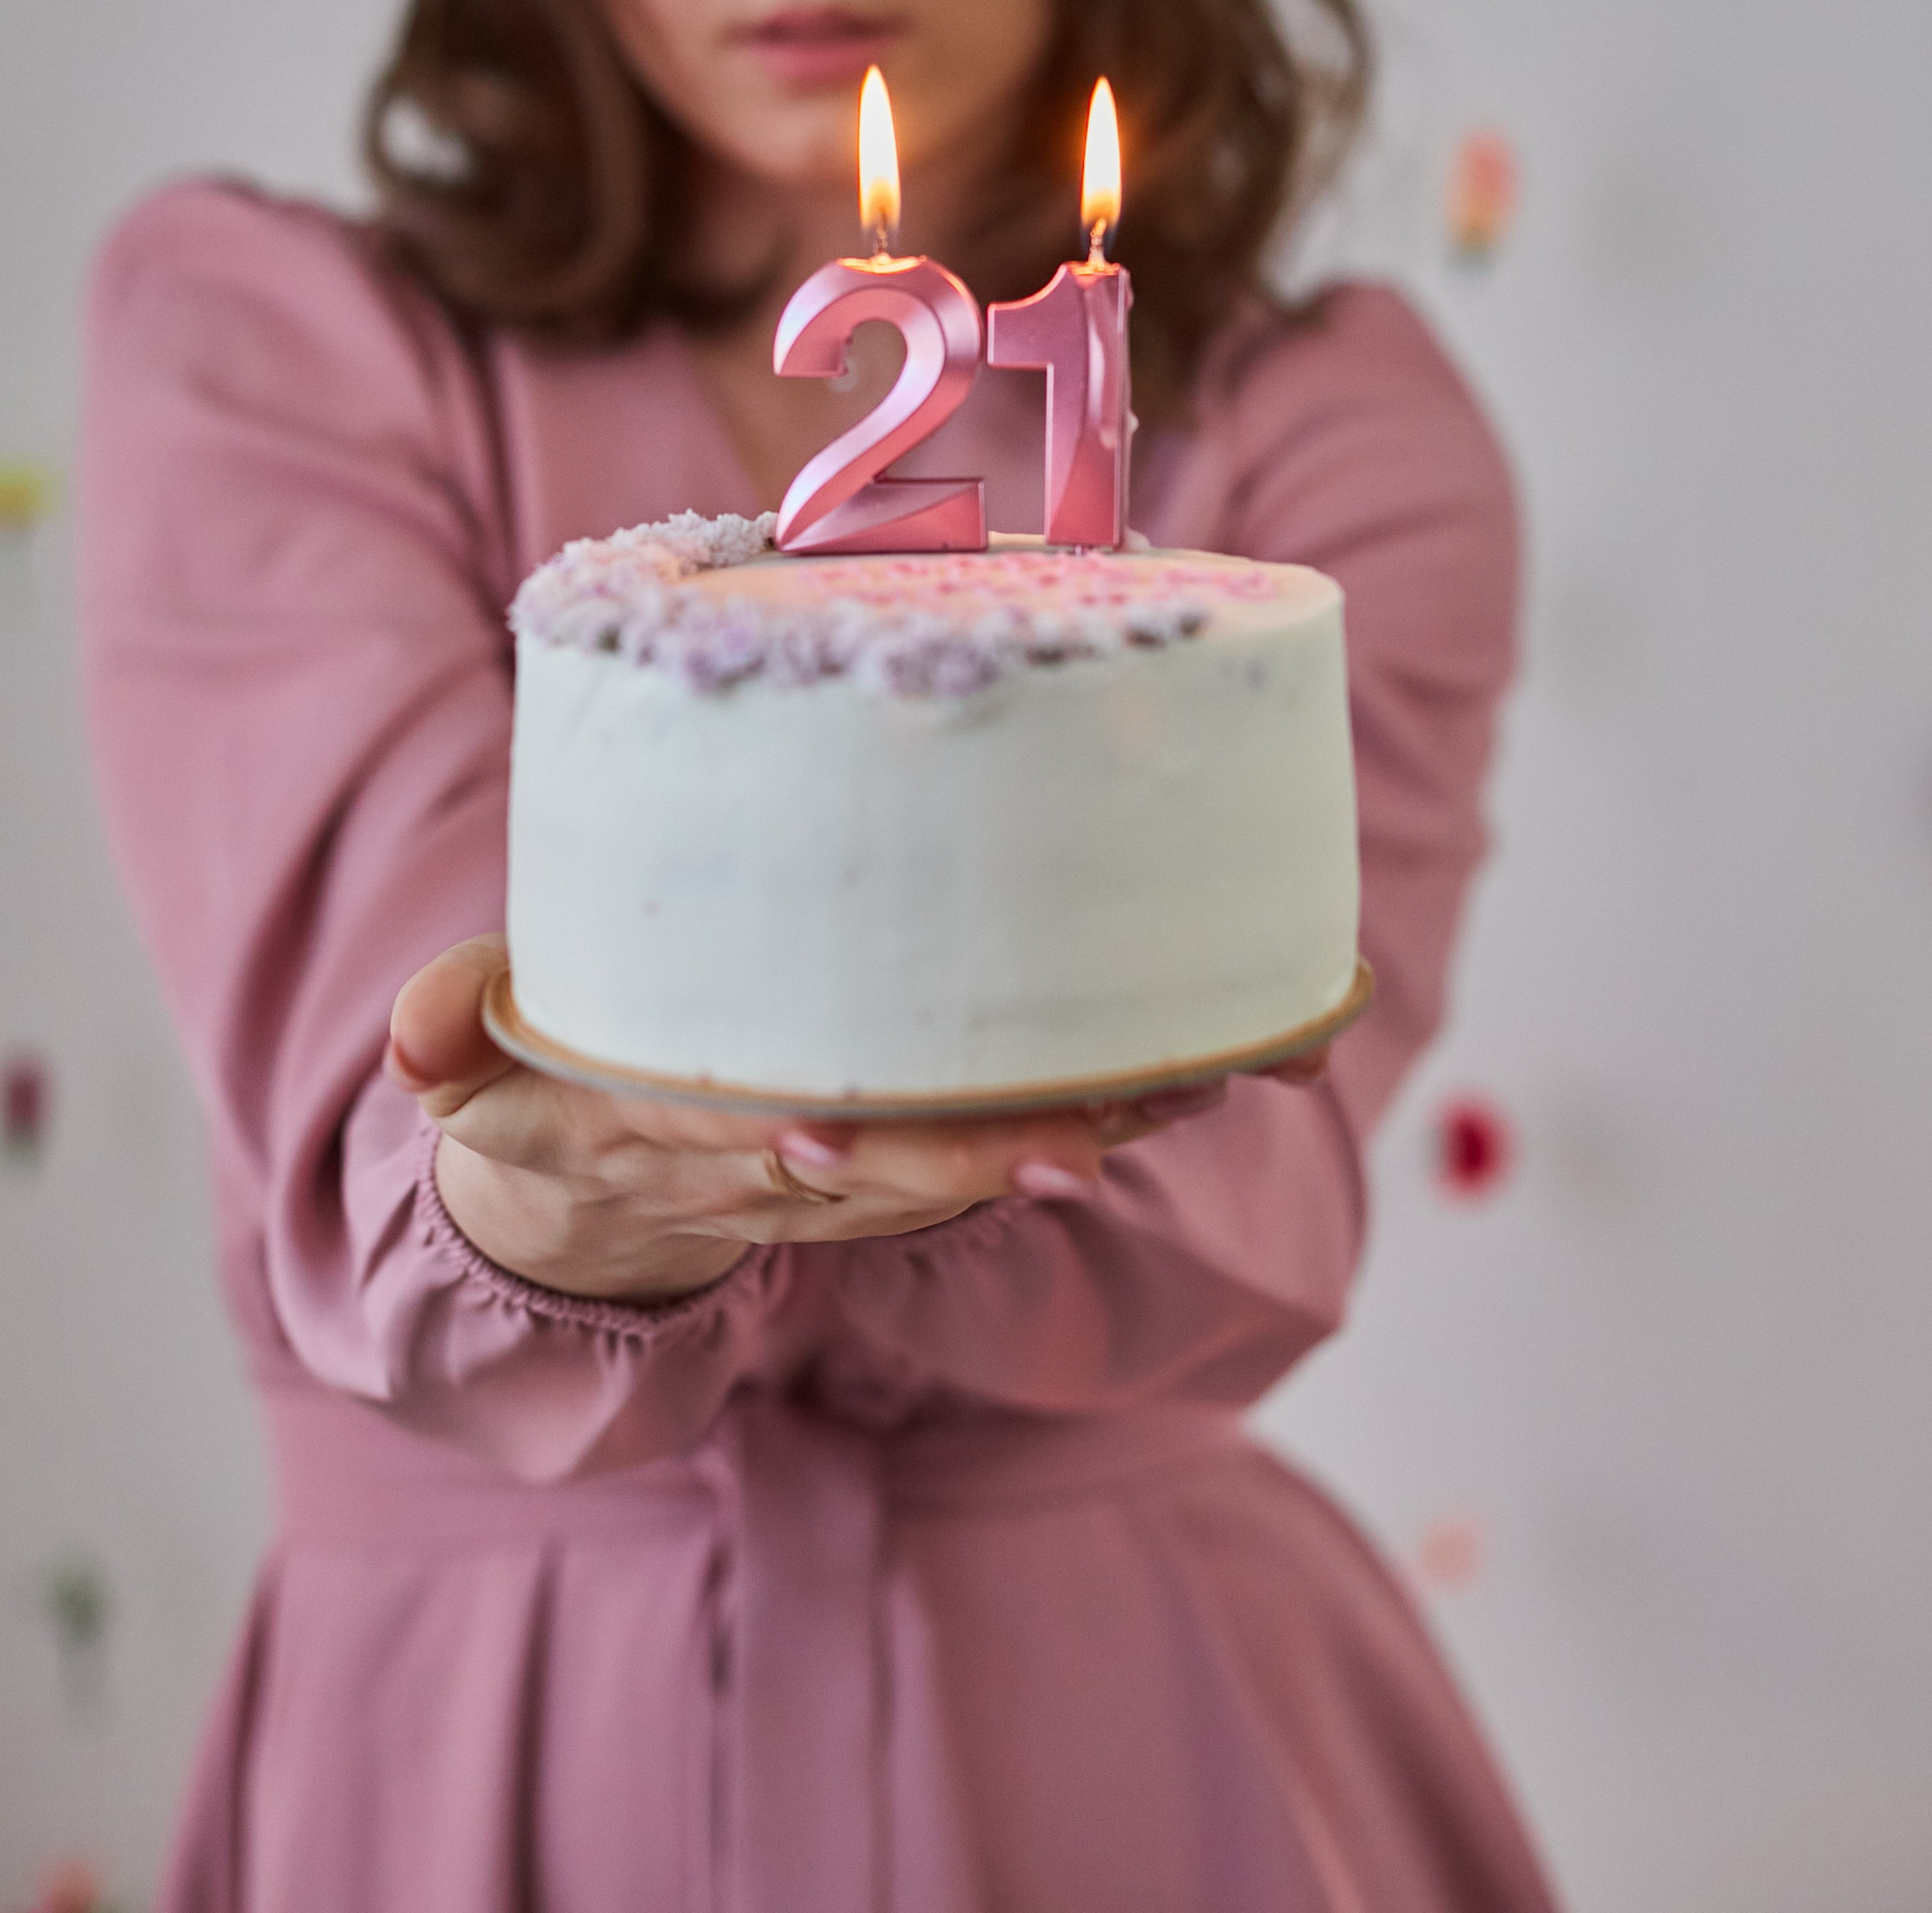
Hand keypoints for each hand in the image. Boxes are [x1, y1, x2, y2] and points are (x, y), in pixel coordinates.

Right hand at [384, 937, 1236, 1307]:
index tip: (836, 1130)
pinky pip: (1021, 1135)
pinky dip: (1112, 1102)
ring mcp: (863, 1180)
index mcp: (679, 1141)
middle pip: (902, 1178)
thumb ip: (450, 1034)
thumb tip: (408, 1038)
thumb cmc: (547, 1101)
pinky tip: (1208, 1053)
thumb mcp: (477, 1070)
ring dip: (1090, 1125)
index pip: (750, 1151)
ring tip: (1200, 1067)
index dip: (803, 1150)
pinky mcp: (918, 1160)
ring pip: (985, 1162)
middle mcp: (791, 1176)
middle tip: (1091, 1125)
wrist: (592, 1212)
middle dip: (989, 1155)